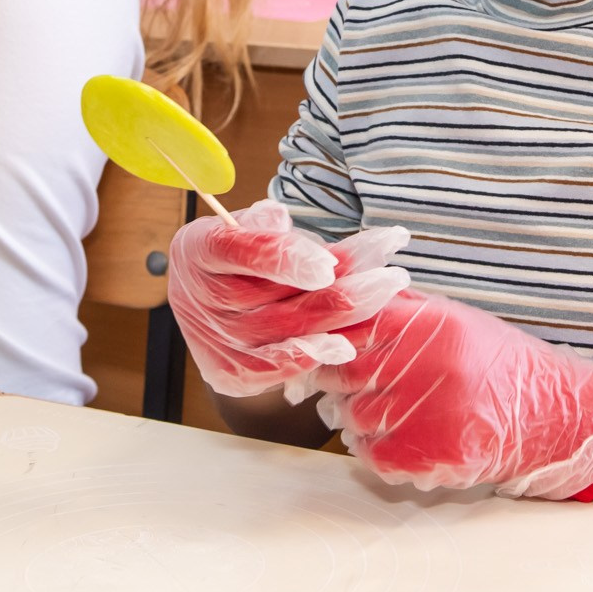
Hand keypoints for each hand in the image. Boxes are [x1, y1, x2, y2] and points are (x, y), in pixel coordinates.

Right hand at [166, 200, 409, 398]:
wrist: (203, 306)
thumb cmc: (236, 257)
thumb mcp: (242, 225)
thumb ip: (262, 223)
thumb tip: (278, 218)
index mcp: (200, 248)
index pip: (242, 251)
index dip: (287, 259)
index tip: (330, 264)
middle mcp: (201, 297)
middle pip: (276, 298)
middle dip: (341, 288)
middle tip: (392, 276)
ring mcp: (214, 340)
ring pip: (286, 331)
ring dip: (343, 317)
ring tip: (385, 295)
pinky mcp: (229, 373)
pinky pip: (276, 369)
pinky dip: (311, 356)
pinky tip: (346, 345)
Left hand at [314, 290, 592, 499]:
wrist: (550, 415)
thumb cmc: (494, 362)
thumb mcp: (451, 318)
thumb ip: (397, 307)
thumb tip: (339, 294)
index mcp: (432, 328)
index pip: (352, 326)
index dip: (330, 338)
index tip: (324, 345)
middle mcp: (431, 369)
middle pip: (343, 373)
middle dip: (337, 378)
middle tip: (345, 380)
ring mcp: (431, 417)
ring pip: (353, 417)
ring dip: (356, 415)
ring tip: (382, 408)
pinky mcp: (433, 459)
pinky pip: (371, 455)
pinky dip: (372, 449)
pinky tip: (394, 437)